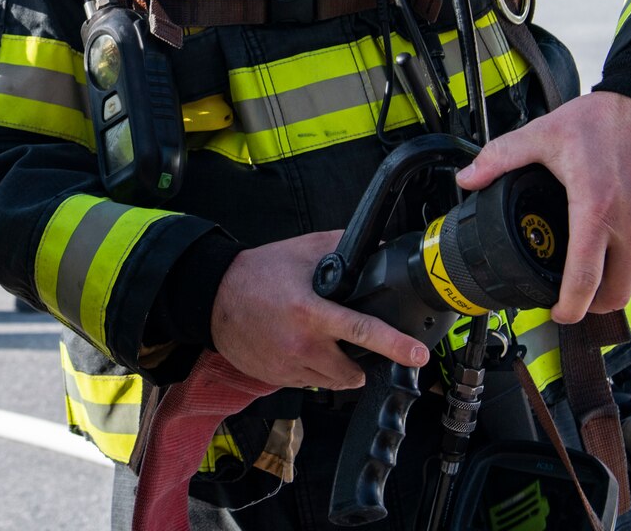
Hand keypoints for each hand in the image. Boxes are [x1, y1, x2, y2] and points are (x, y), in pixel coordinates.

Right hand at [210, 231, 429, 389]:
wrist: (213, 297)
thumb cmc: (256, 273)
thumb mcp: (300, 251)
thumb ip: (338, 247)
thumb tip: (375, 247)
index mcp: (311, 311)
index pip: (362, 331)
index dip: (395, 345)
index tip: (418, 355)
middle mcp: (301, 343)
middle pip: (353, 371)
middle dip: (361, 361)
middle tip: (355, 344)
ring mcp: (288, 365)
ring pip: (333, 382)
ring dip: (338, 368)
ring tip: (325, 345)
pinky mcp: (277, 378)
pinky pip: (309, 383)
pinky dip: (313, 371)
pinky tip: (301, 349)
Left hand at [456, 91, 630, 324]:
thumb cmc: (606, 118)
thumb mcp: (545, 133)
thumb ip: (501, 157)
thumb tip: (468, 179)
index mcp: (596, 210)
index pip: (584, 282)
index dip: (568, 308)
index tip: (556, 312)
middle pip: (616, 294)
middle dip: (593, 304)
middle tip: (574, 293)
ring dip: (615, 263)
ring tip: (596, 234)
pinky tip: (623, 214)